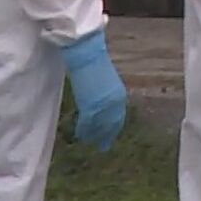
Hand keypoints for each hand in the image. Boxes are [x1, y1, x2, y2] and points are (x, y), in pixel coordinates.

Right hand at [59, 31, 127, 150]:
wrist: (88, 54)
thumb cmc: (95, 63)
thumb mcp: (106, 81)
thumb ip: (106, 94)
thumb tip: (102, 102)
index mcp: (120, 96)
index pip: (118, 118)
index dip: (114, 129)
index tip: (110, 137)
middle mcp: (115, 103)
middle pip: (111, 126)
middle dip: (106, 136)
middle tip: (101, 146)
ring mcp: (103, 106)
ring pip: (98, 127)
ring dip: (93, 135)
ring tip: (88, 141)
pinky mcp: (91, 106)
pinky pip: (87, 124)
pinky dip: (83, 130)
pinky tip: (80, 135)